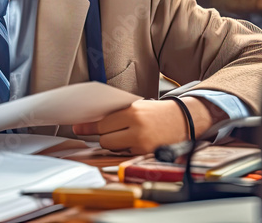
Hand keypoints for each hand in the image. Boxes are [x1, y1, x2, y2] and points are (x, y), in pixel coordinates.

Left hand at [71, 98, 218, 154]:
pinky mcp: (147, 155)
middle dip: (104, 136)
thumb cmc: (157, 112)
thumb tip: (93, 124)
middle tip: (107, 132)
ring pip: (115, 149)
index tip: (77, 128)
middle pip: (105, 140)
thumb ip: (116, 114)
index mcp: (133, 113)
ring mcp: (143, 145)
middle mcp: (137, 129)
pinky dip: (127, 149)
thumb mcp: (137, 106)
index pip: (102, 124)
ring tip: (125, 135)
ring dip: (115, 144)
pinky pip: (126, 154)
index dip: (88, 127)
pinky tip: (135, 141)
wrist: (184, 119)